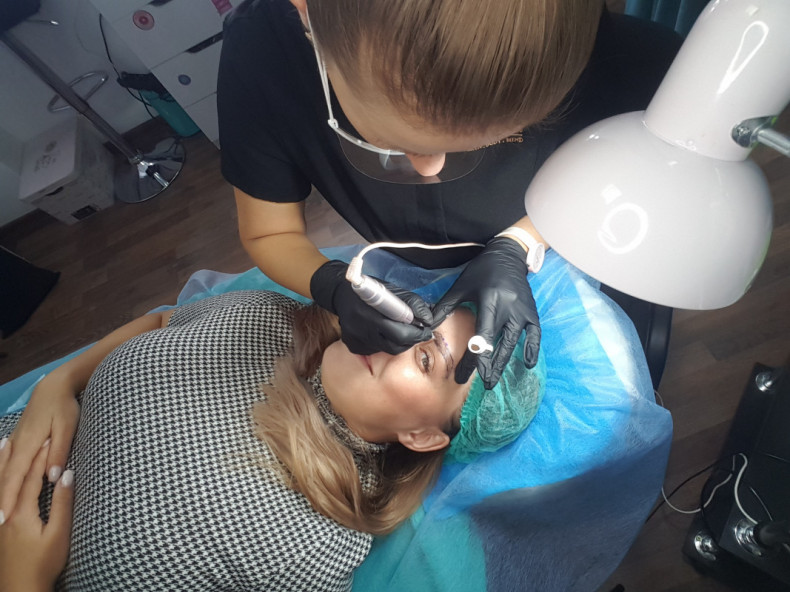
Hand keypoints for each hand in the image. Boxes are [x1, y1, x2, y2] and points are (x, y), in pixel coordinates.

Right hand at [0, 375, 79, 524]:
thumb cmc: (63, 407)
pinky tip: (0, 486)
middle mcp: (16, 446)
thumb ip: (60, 452)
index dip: (7, 498)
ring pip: (1, 471)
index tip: (2, 519)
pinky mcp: (17, 441)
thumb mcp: (67, 427)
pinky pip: (4, 464)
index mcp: (28, 445)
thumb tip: (53, 478)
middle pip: (4, 478)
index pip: (14, 477)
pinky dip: (1, 478)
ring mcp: (14, 442)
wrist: (53, 386)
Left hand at [0, 442, 73, 591]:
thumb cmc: (44, 563)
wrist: (20, 590)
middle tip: (24, 434)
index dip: (41, 457)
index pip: (31, 478)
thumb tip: (66, 474)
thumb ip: (61, 503)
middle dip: (20, 456)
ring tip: (3, 443)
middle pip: (10, 478)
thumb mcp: (58, 534)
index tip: (51, 438)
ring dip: (1, 463)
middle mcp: (4, 513)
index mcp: (21, 513)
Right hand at [311, 260, 432, 354]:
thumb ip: (412, 304)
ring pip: (386, 349)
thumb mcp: (393, 290)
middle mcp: (362, 330)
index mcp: (372, 314)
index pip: (401, 334)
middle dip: (410, 341)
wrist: (340, 293)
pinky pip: (375, 350)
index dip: (417, 334)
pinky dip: (383, 343)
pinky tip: (381, 332)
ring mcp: (356, 340)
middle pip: (395, 346)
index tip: (426, 330)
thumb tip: (428, 319)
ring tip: (399, 328)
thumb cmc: (370, 289)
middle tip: (418, 333)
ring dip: (397, 342)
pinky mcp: (352, 346)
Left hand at [433, 236, 540, 388]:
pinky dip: (532, 350)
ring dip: (504, 363)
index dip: (472, 359)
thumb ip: (445, 307)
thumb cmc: (481, 271)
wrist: (508, 255)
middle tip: (482, 385)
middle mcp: (507, 310)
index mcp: (489, 303)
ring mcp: (522, 312)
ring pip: (513, 343)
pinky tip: (527, 364)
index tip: (462, 375)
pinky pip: (534, 335)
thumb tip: (426, 326)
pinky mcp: (531, 313)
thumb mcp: (461, 287)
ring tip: (494, 380)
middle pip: (498, 345)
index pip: (480, 338)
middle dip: (489, 367)